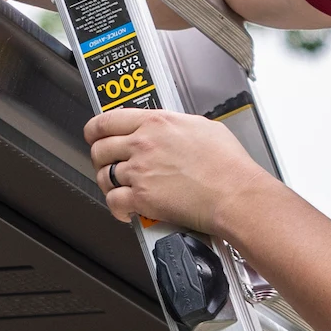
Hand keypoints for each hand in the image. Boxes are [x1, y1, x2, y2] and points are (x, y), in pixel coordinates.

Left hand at [86, 108, 275, 231]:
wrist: (235, 194)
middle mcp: (143, 144)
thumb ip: (176, 125)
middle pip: (99, 149)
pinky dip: (116, 208)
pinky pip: (114, 202)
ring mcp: (140, 171)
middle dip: (100, 158)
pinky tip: (126, 210)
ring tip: (119, 188)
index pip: (107, 120)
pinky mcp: (143, 198)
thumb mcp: (202, 127)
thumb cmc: (228, 164)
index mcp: (156, 122)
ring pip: (103, 175)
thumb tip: (169, 129)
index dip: (95, 129)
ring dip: (108, 184)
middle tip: (108, 164)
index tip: (95, 135)